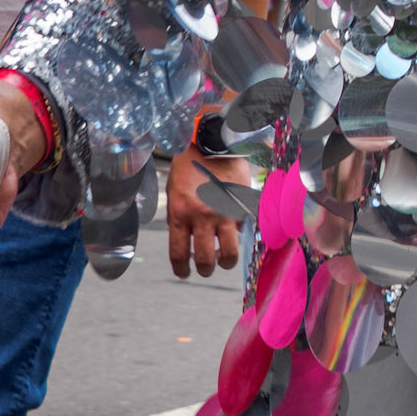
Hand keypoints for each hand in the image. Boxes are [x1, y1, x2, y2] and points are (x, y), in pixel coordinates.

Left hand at [167, 149, 249, 277]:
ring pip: (229, 253)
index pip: (179, 255)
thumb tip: (187, 241)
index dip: (181, 270)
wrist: (211, 141)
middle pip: (205, 260)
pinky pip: (242, 229)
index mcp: (180, 214)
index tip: (184, 273)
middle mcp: (201, 217)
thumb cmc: (188, 166)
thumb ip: (178, 219)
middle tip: (206, 268)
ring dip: (226, 261)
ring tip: (224, 258)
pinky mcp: (241, 206)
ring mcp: (224, 212)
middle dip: (205, 270)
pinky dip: (238, 232)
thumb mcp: (174, 193)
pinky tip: (233, 227)